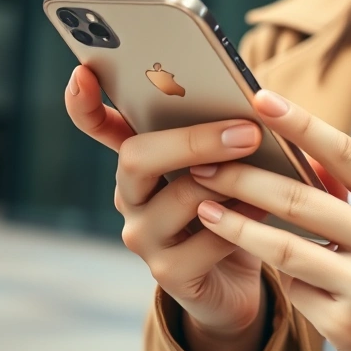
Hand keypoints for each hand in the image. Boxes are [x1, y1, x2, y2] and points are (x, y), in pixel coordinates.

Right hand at [63, 66, 269, 350]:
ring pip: (180, 197)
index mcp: (140, 158)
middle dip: (194, 140)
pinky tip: (267, 209)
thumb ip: (225, 130)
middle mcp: (130, 195)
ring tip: (268, 169)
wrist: (236, 279)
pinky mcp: (168, 272)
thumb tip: (255, 96)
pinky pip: (207, 241)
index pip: (97, 125)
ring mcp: (143, 236)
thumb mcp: (226, 163)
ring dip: (230, 181)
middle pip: (137, 157)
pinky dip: (242, 222)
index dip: (83, 102)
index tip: (82, 71)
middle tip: (248, 133)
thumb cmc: (232, 206)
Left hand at [189, 90, 350, 350]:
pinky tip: (270, 264)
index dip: (299, 123)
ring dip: (236, 225)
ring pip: (283, 249)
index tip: (260, 98)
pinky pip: (295, 289)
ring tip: (205, 206)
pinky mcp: (348, 326)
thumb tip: (302, 151)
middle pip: (299, 200)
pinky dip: (281, 273)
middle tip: (203, 161)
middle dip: (243, 178)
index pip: (344, 153)